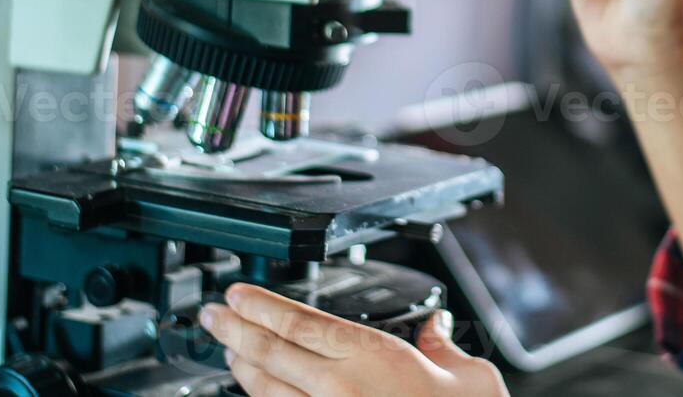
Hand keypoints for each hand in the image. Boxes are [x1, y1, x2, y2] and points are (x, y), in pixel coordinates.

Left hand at [201, 284, 507, 396]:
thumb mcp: (470, 377)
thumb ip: (445, 348)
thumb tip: (435, 329)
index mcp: (372, 356)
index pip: (299, 321)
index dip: (260, 305)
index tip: (238, 295)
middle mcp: (340, 388)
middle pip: (269, 351)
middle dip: (233, 329)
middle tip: (212, 315)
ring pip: (266, 389)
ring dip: (241, 365)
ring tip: (227, 348)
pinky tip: (256, 392)